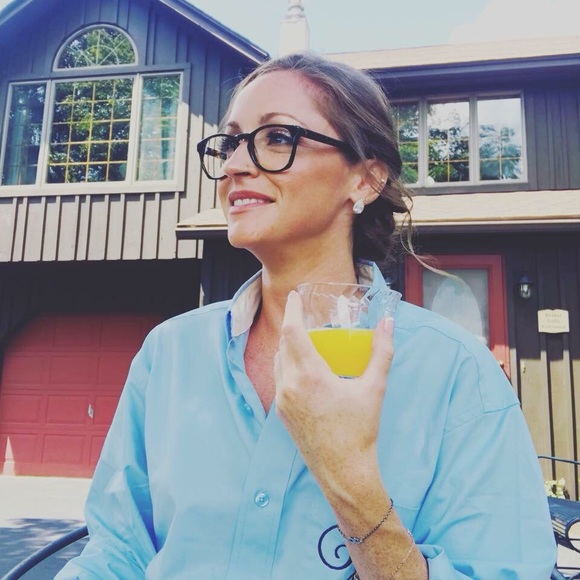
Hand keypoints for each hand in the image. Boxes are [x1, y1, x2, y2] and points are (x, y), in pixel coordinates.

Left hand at [274, 291, 394, 487]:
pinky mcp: (281, 413)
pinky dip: (287, 366)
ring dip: (288, 347)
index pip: (292, 332)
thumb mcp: (374, 388)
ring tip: (305, 341)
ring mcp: (282, 400)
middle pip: (284, 344)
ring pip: (279, 362)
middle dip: (293, 326)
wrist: (344, 472)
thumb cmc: (361, 430)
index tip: (294, 296)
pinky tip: (303, 369)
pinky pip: (279, 379)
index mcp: (310, 375)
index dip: (292, 310)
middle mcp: (290, 385)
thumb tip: (388, 323)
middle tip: (304, 316)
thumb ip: (382, 353)